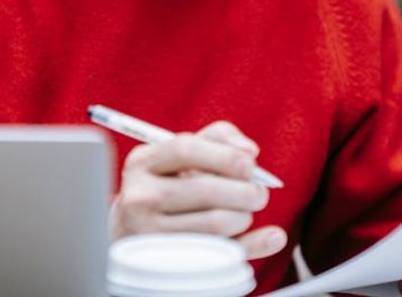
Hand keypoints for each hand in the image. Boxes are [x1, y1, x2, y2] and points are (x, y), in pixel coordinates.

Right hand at [109, 120, 287, 259]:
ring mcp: (149, 231)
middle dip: (245, 191)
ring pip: (216, 223)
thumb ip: (218, 138)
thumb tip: (249, 151)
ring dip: (244, 217)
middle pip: (205, 190)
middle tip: (258, 193)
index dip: (225, 156)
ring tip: (244, 213)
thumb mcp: (181, 155)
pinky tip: (270, 236)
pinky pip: (220, 253)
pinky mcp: (166, 262)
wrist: (130, 230)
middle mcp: (139, 196)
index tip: (250, 165)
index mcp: (142, 162)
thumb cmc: (167, 184)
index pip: (186, 150)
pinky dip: (253, 244)